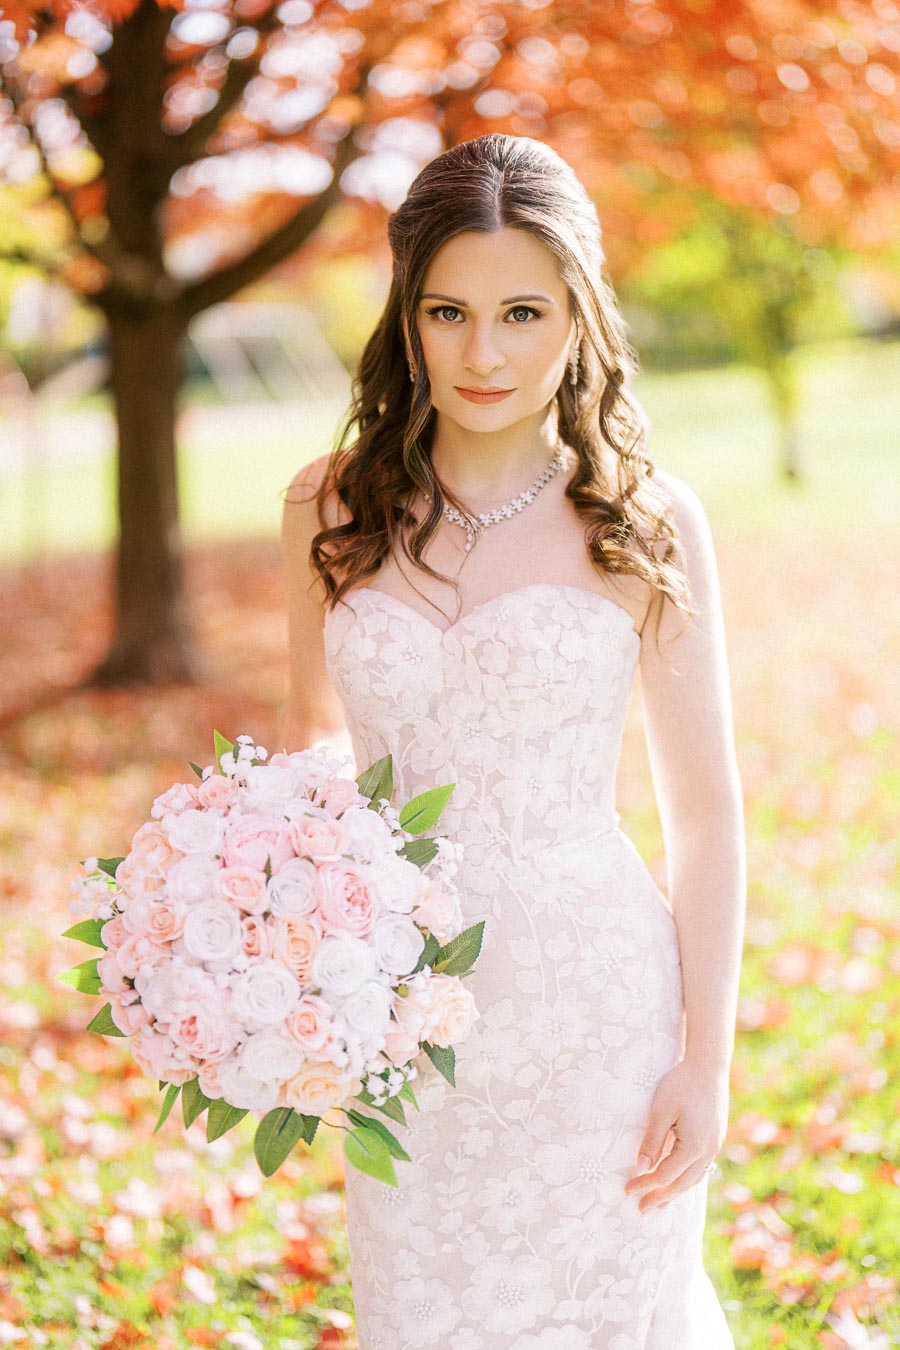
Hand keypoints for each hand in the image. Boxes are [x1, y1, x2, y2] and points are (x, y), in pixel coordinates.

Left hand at [624, 1058, 728, 1212]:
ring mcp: (714, 1146)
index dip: (645, 1184)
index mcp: (693, 1147)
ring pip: (693, 1178)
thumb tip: (641, 1168)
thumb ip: (652, 1141)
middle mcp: (707, 1151)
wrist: (708, 1066)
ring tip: (659, 1202)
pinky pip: (700, 1167)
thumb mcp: (661, 1111)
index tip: (627, 1190)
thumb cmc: (681, 1084)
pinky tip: (679, 1179)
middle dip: (660, 1197)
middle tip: (641, 1209)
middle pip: (681, 1184)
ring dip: (675, 1192)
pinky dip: (686, 1178)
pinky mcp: (715, 1138)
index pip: (664, 1175)